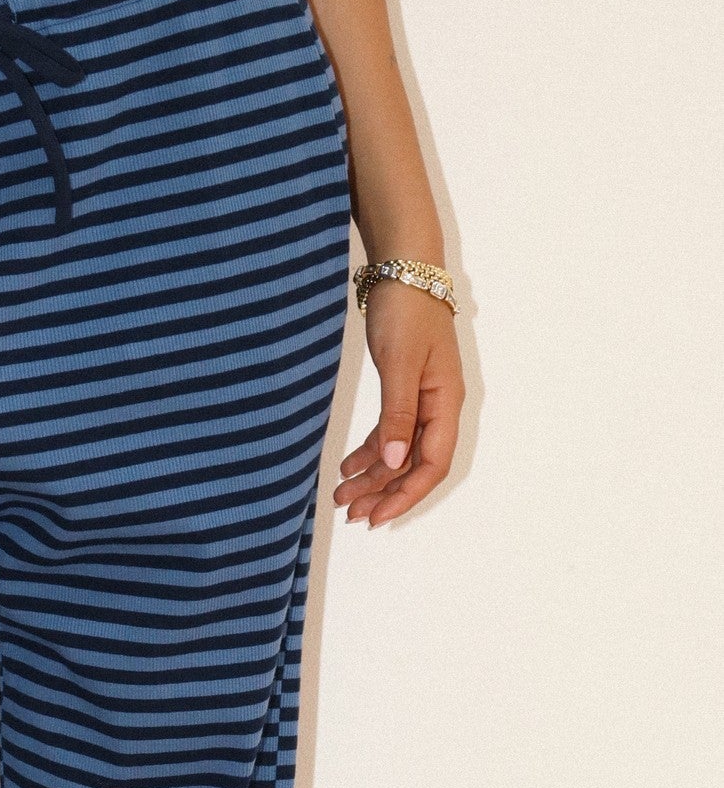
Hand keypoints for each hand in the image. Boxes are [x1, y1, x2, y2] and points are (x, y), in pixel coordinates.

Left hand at [333, 282, 464, 527]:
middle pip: (414, 465)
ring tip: (341, 497)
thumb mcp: (400, 364)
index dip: (405, 495)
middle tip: (351, 515)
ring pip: (398, 453)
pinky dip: (369, 453)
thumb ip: (397, 414)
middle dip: (384, 493)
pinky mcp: (403, 392)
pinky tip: (346, 468)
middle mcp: (437, 408)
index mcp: (445, 404)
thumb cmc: (406, 311)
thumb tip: (393, 462)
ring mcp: (421, 401)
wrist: (402, 270)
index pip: (432, 464)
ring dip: (372, 478)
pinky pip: (389, 434)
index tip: (376, 517)